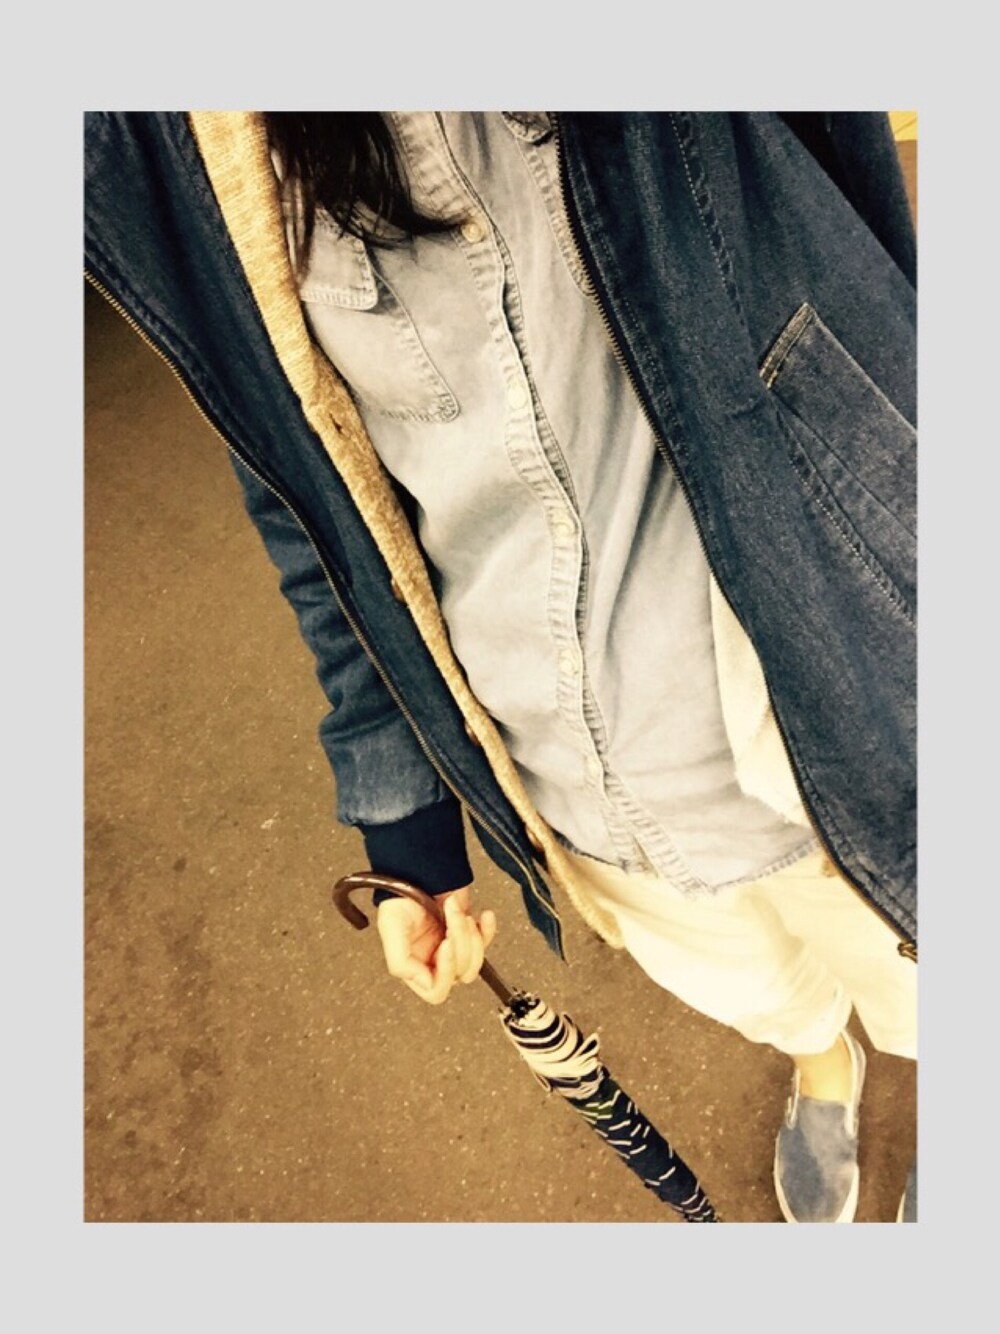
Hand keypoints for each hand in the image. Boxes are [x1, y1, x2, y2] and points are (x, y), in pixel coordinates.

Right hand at [376, 884, 496, 1004]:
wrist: (418, 868)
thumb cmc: (400, 894)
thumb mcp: (390, 928)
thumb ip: (400, 962)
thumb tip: (424, 982)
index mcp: (414, 965)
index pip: (436, 990)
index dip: (445, 971)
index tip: (445, 945)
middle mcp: (435, 960)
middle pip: (460, 974)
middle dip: (460, 943)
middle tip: (451, 919)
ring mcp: (454, 946)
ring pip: (475, 960)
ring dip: (471, 934)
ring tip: (456, 910)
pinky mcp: (468, 932)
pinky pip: (487, 941)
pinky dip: (488, 928)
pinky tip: (483, 916)